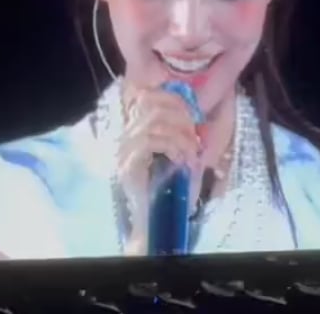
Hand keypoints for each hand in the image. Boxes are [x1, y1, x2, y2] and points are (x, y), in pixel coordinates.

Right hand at [116, 85, 201, 252]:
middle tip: (194, 140)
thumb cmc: (170, 191)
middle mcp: (126, 138)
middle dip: (182, 120)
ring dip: (181, 136)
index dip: (173, 100)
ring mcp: (124, 151)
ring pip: (155, 123)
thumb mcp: (180, 156)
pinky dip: (172, 147)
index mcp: (137, 132)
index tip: (192, 115)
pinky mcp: (127, 165)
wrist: (155, 221)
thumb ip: (182, 134)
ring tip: (191, 154)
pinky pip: (151, 141)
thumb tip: (194, 114)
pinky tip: (180, 161)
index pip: (148, 98)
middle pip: (154, 108)